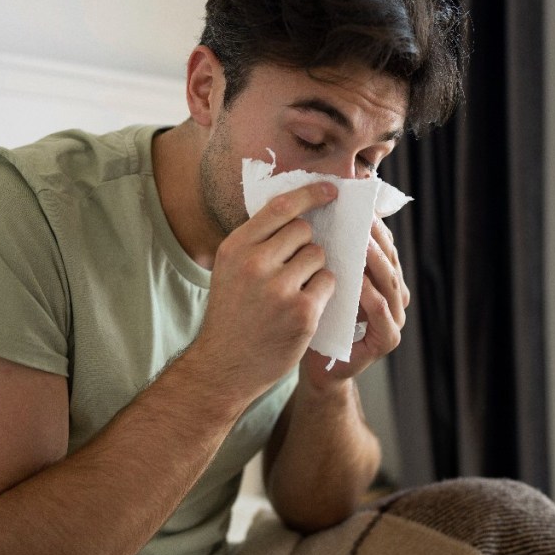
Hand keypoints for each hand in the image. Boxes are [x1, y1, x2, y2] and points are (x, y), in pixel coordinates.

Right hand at [194, 182, 337, 396]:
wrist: (223, 366)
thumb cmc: (232, 314)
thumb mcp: (230, 269)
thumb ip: (258, 241)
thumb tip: (299, 210)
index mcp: (235, 248)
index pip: (281, 207)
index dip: (309, 193)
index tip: (330, 189)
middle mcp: (255, 263)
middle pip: (304, 231)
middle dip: (305, 246)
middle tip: (291, 271)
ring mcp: (279, 288)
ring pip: (319, 256)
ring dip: (314, 270)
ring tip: (293, 292)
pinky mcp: (302, 311)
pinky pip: (329, 282)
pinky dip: (323, 292)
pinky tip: (304, 307)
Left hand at [301, 217, 408, 387]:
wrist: (317, 366)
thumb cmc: (317, 318)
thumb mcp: (325, 281)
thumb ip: (333, 255)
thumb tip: (321, 210)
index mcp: (383, 279)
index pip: (383, 244)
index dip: (373, 224)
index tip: (358, 204)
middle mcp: (395, 297)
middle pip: (389, 259)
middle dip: (376, 237)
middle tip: (360, 216)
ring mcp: (395, 319)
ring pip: (389, 282)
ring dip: (376, 261)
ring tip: (361, 242)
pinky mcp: (387, 340)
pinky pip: (380, 312)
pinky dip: (371, 295)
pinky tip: (358, 282)